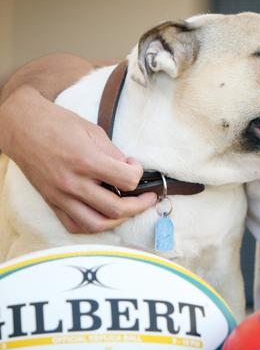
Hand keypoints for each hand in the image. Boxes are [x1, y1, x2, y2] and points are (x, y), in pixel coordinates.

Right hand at [0, 86, 156, 232]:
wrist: (22, 126)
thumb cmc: (59, 124)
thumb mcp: (93, 131)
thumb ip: (113, 153)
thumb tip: (129, 170)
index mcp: (86, 161)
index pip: (127, 180)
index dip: (138, 173)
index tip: (134, 164)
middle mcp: (73, 183)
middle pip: (116, 208)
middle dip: (139, 205)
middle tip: (148, 197)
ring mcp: (60, 196)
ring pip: (96, 224)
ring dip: (118, 220)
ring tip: (129, 210)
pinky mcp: (52, 202)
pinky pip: (74, 225)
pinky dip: (93, 225)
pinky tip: (104, 215)